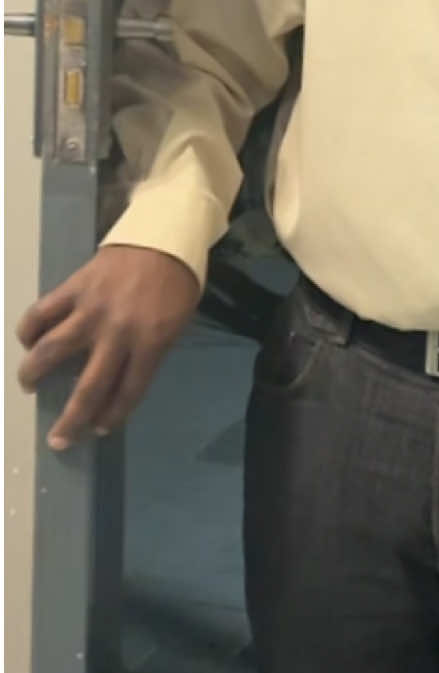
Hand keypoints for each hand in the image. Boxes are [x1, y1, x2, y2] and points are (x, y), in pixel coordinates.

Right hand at [16, 245, 200, 449]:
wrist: (165, 233)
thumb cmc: (177, 281)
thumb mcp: (176, 322)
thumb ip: (150, 351)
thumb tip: (120, 379)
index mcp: (152, 342)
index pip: (128, 391)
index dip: (112, 415)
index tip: (99, 428)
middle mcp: (118, 331)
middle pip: (89, 387)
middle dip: (72, 419)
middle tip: (58, 438)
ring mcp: (91, 309)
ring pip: (50, 351)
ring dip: (34, 373)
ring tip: (30, 384)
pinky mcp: (74, 287)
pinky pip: (41, 313)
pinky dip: (28, 329)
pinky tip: (28, 340)